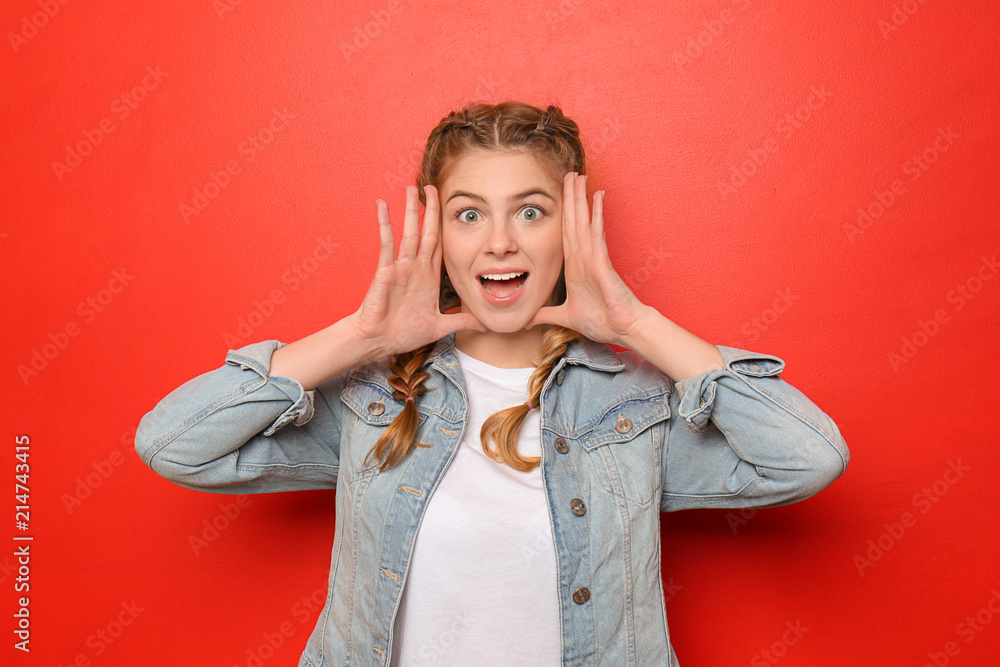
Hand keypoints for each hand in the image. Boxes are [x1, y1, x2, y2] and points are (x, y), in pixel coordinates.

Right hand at [352, 184, 485, 355]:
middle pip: (425, 232)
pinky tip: (383, 205)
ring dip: (410, 210)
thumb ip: (462, 321)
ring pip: (408, 232)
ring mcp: (400, 267)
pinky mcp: (385, 271)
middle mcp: (415, 267)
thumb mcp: (440, 325)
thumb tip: (485, 324)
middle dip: (430, 210)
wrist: (379, 341)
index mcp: (428, 277)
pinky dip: (384, 223)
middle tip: (432, 186)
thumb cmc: (404, 333)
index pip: (439, 245)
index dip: (445, 226)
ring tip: (411, 187)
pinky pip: (386, 243)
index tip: (450, 208)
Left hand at [526, 172, 647, 345]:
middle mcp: (583, 257)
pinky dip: (596, 215)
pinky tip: (597, 197)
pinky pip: (597, 234)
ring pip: (584, 221)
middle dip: (571, 197)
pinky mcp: (602, 261)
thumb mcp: (565, 316)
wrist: (621, 329)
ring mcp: (593, 257)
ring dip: (580, 198)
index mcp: (574, 266)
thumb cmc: (601, 321)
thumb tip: (527, 320)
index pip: (565, 233)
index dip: (562, 212)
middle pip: (574, 221)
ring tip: (579, 175)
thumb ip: (546, 314)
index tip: (559, 193)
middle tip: (569, 172)